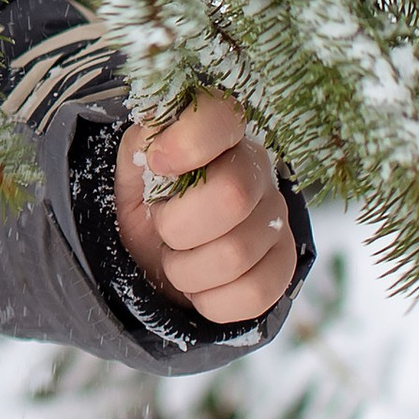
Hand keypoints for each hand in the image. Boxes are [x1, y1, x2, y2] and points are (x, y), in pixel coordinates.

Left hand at [111, 93, 298, 324]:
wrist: (158, 252)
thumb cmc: (150, 199)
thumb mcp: (135, 165)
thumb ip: (145, 141)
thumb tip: (159, 141)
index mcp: (220, 133)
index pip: (221, 118)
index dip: (186, 144)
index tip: (157, 163)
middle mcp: (257, 171)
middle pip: (231, 197)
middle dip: (177, 225)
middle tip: (164, 228)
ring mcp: (276, 219)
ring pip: (235, 256)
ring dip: (186, 269)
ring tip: (178, 257)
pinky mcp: (283, 265)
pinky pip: (252, 295)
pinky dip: (209, 300)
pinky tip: (201, 284)